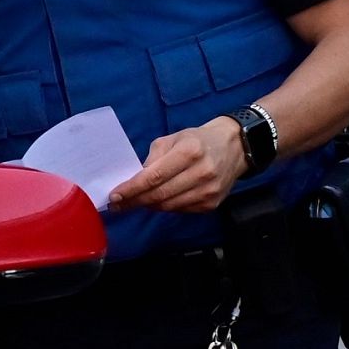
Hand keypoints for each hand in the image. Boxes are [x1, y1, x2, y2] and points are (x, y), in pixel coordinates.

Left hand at [107, 117, 246, 212]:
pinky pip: (181, 210)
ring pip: (169, 206)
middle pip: (160, 194)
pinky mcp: (213, 203)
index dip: (132, 189)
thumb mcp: (172, 139)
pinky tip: (156, 201)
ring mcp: (209, 190)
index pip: (154, 176)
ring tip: (133, 203)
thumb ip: (153, 158)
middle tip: (117, 205)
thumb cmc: (197, 140)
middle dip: (135, 201)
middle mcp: (202, 172)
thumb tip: (136, 179)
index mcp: (189, 152)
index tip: (114, 196)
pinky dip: (165, 207)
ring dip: (148, 206)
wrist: (234, 148)